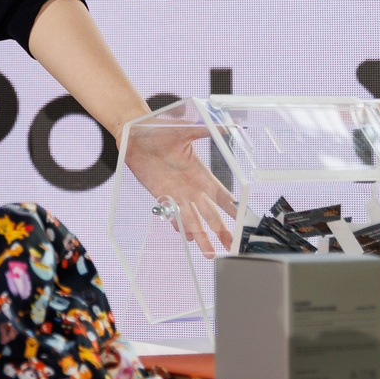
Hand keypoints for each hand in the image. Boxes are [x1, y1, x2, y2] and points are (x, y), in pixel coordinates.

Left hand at [121, 120, 237, 257]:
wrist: (134, 132)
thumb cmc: (159, 128)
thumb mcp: (185, 129)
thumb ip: (207, 130)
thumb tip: (228, 125)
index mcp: (200, 173)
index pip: (221, 195)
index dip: (233, 209)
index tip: (244, 221)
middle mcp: (190, 186)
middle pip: (210, 213)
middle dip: (221, 230)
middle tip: (232, 246)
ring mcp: (175, 192)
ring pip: (192, 219)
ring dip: (201, 236)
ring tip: (209, 253)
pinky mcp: (159, 194)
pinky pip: (172, 214)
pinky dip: (178, 226)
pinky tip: (186, 238)